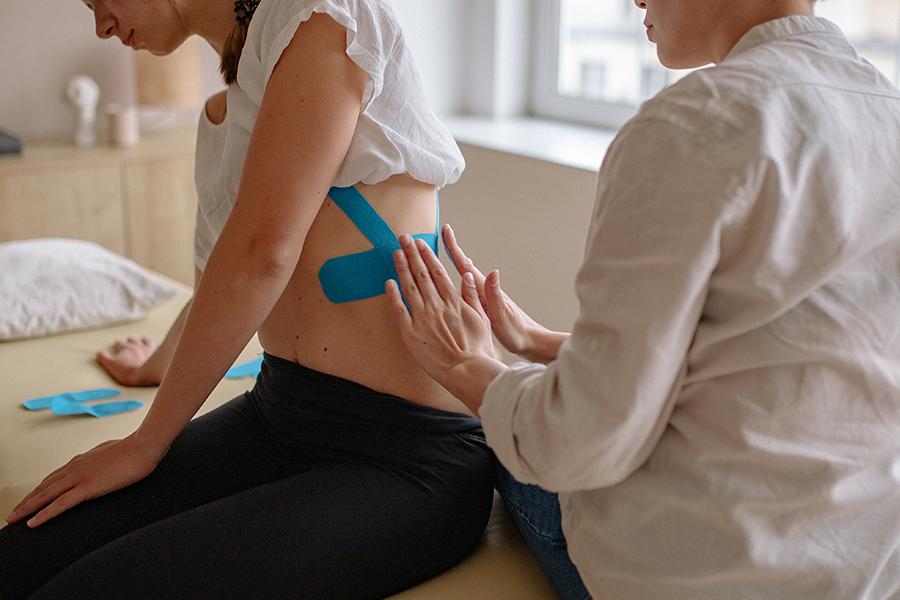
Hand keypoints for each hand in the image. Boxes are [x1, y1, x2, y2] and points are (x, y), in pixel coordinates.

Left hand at [5, 434, 160, 527]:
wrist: (144, 446)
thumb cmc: (135, 449)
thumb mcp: (114, 453)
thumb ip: (103, 460)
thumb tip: (103, 463)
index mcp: (81, 460)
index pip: (54, 477)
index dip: (39, 489)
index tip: (30, 498)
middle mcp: (75, 467)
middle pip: (43, 487)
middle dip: (26, 501)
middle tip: (12, 513)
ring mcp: (79, 477)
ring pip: (45, 495)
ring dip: (26, 508)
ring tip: (13, 519)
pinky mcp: (87, 487)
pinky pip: (60, 504)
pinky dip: (44, 514)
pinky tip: (32, 523)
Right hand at [96, 337, 160, 385]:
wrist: (145, 375)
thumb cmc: (126, 371)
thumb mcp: (111, 365)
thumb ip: (104, 358)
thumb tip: (98, 353)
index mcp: (124, 348)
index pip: (119, 344)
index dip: (118, 346)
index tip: (117, 347)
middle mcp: (136, 345)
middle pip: (131, 340)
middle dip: (129, 342)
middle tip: (129, 343)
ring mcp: (146, 348)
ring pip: (144, 340)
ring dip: (141, 340)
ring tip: (141, 341)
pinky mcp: (156, 352)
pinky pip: (154, 344)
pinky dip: (152, 344)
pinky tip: (154, 345)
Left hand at [387, 235, 504, 410]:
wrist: (467, 371)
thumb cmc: (477, 349)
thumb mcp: (482, 319)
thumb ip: (472, 296)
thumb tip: (467, 276)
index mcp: (454, 301)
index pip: (438, 272)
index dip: (428, 256)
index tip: (421, 243)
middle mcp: (437, 306)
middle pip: (422, 274)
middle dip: (412, 254)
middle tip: (403, 238)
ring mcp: (423, 318)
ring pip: (409, 287)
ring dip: (402, 268)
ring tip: (395, 252)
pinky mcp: (411, 333)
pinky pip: (399, 310)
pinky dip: (393, 295)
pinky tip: (388, 282)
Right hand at [441, 225, 554, 361]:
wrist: (530, 342)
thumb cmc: (517, 332)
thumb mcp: (502, 315)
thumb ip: (495, 294)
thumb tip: (493, 272)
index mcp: (483, 290)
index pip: (464, 265)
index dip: (454, 248)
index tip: (445, 230)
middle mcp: (483, 290)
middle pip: (461, 265)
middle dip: (448, 250)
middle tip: (436, 236)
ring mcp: (483, 297)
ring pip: (462, 275)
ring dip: (450, 262)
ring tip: (438, 253)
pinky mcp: (483, 305)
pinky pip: (464, 287)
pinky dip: (456, 279)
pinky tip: (453, 280)